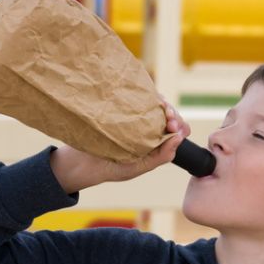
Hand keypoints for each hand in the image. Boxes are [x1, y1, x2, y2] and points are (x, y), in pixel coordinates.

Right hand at [50, 100, 189, 193]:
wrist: (83, 162)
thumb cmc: (112, 168)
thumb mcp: (139, 167)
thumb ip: (161, 156)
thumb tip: (179, 137)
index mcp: (157, 143)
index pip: (178, 131)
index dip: (179, 126)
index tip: (173, 126)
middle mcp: (150, 128)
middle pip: (169, 114)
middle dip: (172, 113)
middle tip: (168, 117)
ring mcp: (137, 117)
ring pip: (156, 104)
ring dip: (161, 103)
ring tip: (159, 105)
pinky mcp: (124, 108)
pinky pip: (139, 97)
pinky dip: (145, 95)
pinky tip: (145, 97)